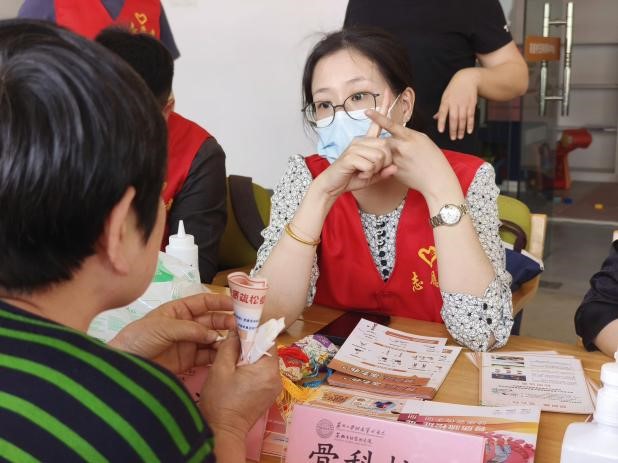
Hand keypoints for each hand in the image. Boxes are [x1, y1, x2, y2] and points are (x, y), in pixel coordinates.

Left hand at [108, 293, 234, 372]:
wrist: (124, 365)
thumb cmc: (139, 338)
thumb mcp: (163, 328)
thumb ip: (190, 330)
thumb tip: (214, 336)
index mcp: (179, 310)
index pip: (204, 302)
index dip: (221, 302)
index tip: (238, 304)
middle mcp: (186, 324)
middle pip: (212, 320)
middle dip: (227, 322)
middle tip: (242, 327)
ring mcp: (188, 343)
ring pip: (212, 339)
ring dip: (225, 340)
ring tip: (239, 342)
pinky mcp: (188, 361)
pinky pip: (207, 356)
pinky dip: (218, 356)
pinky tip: (228, 356)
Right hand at [200, 331, 280, 441]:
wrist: (223, 431)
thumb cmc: (220, 400)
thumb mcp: (220, 368)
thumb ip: (230, 345)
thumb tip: (237, 329)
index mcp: (268, 368)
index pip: (268, 339)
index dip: (254, 332)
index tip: (240, 331)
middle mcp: (277, 377)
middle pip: (267, 351)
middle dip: (251, 346)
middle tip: (233, 348)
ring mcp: (275, 387)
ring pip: (265, 362)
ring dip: (251, 358)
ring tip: (234, 363)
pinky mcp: (269, 394)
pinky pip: (264, 374)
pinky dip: (253, 370)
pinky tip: (239, 375)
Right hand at [313, 105, 396, 198]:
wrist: (332, 185)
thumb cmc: (351, 179)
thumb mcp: (371, 176)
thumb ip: (383, 172)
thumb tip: (394, 168)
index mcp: (365, 142)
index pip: (377, 123)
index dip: (384, 108)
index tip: (389, 92)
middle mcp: (359, 141)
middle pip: (385, 147)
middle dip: (384, 163)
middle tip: (372, 171)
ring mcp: (354, 147)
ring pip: (379, 157)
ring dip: (374, 170)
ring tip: (364, 172)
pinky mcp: (350, 156)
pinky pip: (369, 165)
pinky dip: (367, 173)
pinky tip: (359, 174)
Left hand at [366, 110, 461, 201]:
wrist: (437, 180)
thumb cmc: (433, 158)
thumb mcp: (424, 140)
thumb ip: (408, 135)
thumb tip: (397, 133)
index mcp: (410, 137)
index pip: (390, 125)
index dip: (378, 117)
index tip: (366, 112)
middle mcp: (401, 147)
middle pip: (385, 140)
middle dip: (388, 144)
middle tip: (403, 151)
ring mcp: (396, 160)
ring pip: (385, 153)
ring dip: (389, 155)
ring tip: (406, 161)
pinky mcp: (393, 171)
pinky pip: (387, 165)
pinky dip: (391, 165)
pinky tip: (406, 169)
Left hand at [434, 68, 480, 140]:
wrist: (467, 79)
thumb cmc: (453, 89)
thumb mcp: (445, 97)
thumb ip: (441, 109)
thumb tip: (435, 118)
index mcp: (446, 101)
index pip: (443, 113)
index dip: (441, 122)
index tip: (441, 131)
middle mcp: (455, 103)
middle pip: (454, 118)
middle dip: (453, 129)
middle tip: (453, 138)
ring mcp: (464, 103)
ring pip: (463, 118)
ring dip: (461, 129)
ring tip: (459, 137)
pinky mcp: (471, 104)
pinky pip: (471, 116)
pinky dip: (470, 124)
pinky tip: (468, 131)